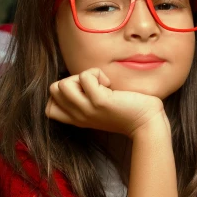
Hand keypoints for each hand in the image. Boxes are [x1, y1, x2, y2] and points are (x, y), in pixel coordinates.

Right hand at [45, 68, 164, 138]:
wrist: (146, 123)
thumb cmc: (127, 113)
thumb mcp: (99, 111)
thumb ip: (86, 101)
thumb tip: (80, 80)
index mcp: (78, 119)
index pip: (49, 108)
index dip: (61, 94)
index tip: (83, 92)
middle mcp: (79, 116)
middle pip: (54, 90)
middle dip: (72, 80)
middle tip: (93, 86)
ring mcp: (88, 109)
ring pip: (62, 84)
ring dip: (82, 76)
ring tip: (100, 84)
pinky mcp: (100, 101)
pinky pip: (86, 76)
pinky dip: (97, 73)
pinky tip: (110, 84)